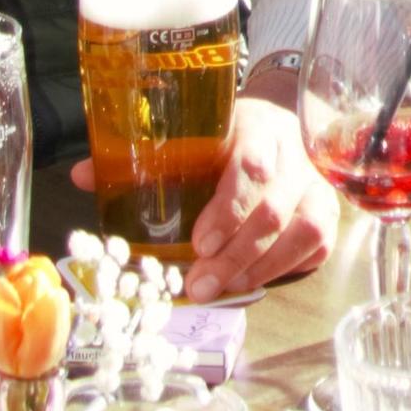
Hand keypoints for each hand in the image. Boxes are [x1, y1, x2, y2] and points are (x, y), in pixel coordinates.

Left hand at [71, 92, 336, 299]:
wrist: (279, 121)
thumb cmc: (226, 133)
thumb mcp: (191, 132)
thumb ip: (141, 156)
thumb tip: (80, 176)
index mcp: (257, 127)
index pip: (250, 167)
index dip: (226, 210)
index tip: (198, 242)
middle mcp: (295, 156)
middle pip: (274, 211)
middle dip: (235, 254)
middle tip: (200, 283)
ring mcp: (318, 186)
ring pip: (301, 234)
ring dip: (258, 268)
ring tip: (220, 289)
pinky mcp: (330, 212)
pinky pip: (315, 248)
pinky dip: (283, 269)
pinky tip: (250, 282)